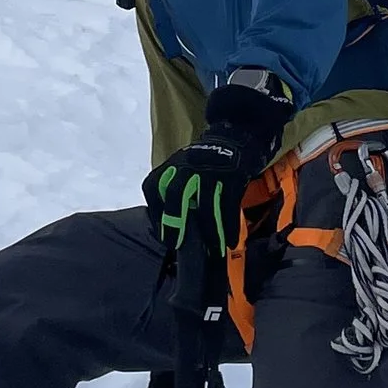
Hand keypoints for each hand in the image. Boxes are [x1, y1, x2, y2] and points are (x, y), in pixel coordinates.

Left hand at [141, 78, 290, 268]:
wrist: (235, 137)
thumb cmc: (205, 164)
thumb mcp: (184, 169)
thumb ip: (174, 191)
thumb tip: (170, 227)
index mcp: (171, 166)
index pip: (152, 188)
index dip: (155, 212)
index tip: (163, 234)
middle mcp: (186, 167)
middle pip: (174, 195)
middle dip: (174, 221)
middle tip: (177, 244)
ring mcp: (208, 171)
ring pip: (205, 206)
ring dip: (209, 231)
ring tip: (213, 250)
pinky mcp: (230, 177)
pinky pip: (227, 206)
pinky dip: (228, 226)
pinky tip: (229, 240)